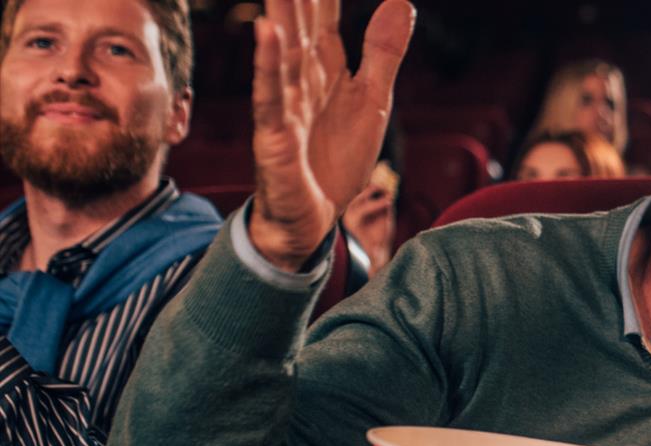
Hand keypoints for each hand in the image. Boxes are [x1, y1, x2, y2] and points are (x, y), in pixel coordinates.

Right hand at [249, 0, 414, 270]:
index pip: (324, 23)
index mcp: (325, 74)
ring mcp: (286, 108)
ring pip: (284, 54)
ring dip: (281, 15)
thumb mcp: (373, 100)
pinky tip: (265, 32)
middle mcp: (301, 84)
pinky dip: (269, 65)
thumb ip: (383, 52)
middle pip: (300, 30)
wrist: (315, 219)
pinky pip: (272, 97)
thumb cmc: (336, 160)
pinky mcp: (276, 137)